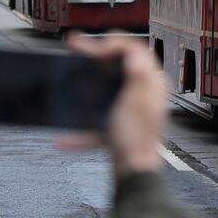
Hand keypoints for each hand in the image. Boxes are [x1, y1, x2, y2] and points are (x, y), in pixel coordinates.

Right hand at [61, 32, 167, 178]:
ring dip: (86, 85)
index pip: (136, 50)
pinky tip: (65, 139)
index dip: (113, 42)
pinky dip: (82, 129)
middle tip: (77, 48)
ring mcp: (131, 111)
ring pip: (107, 90)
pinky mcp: (120, 128)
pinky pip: (98, 121)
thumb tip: (134, 52)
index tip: (92, 47)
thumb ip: (138, 73)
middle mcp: (145, 94)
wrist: (134, 174)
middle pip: (119, 66)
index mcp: (152, 83)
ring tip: (70, 79)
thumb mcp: (137, 100)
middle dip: (96, 57)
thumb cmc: (137, 139)